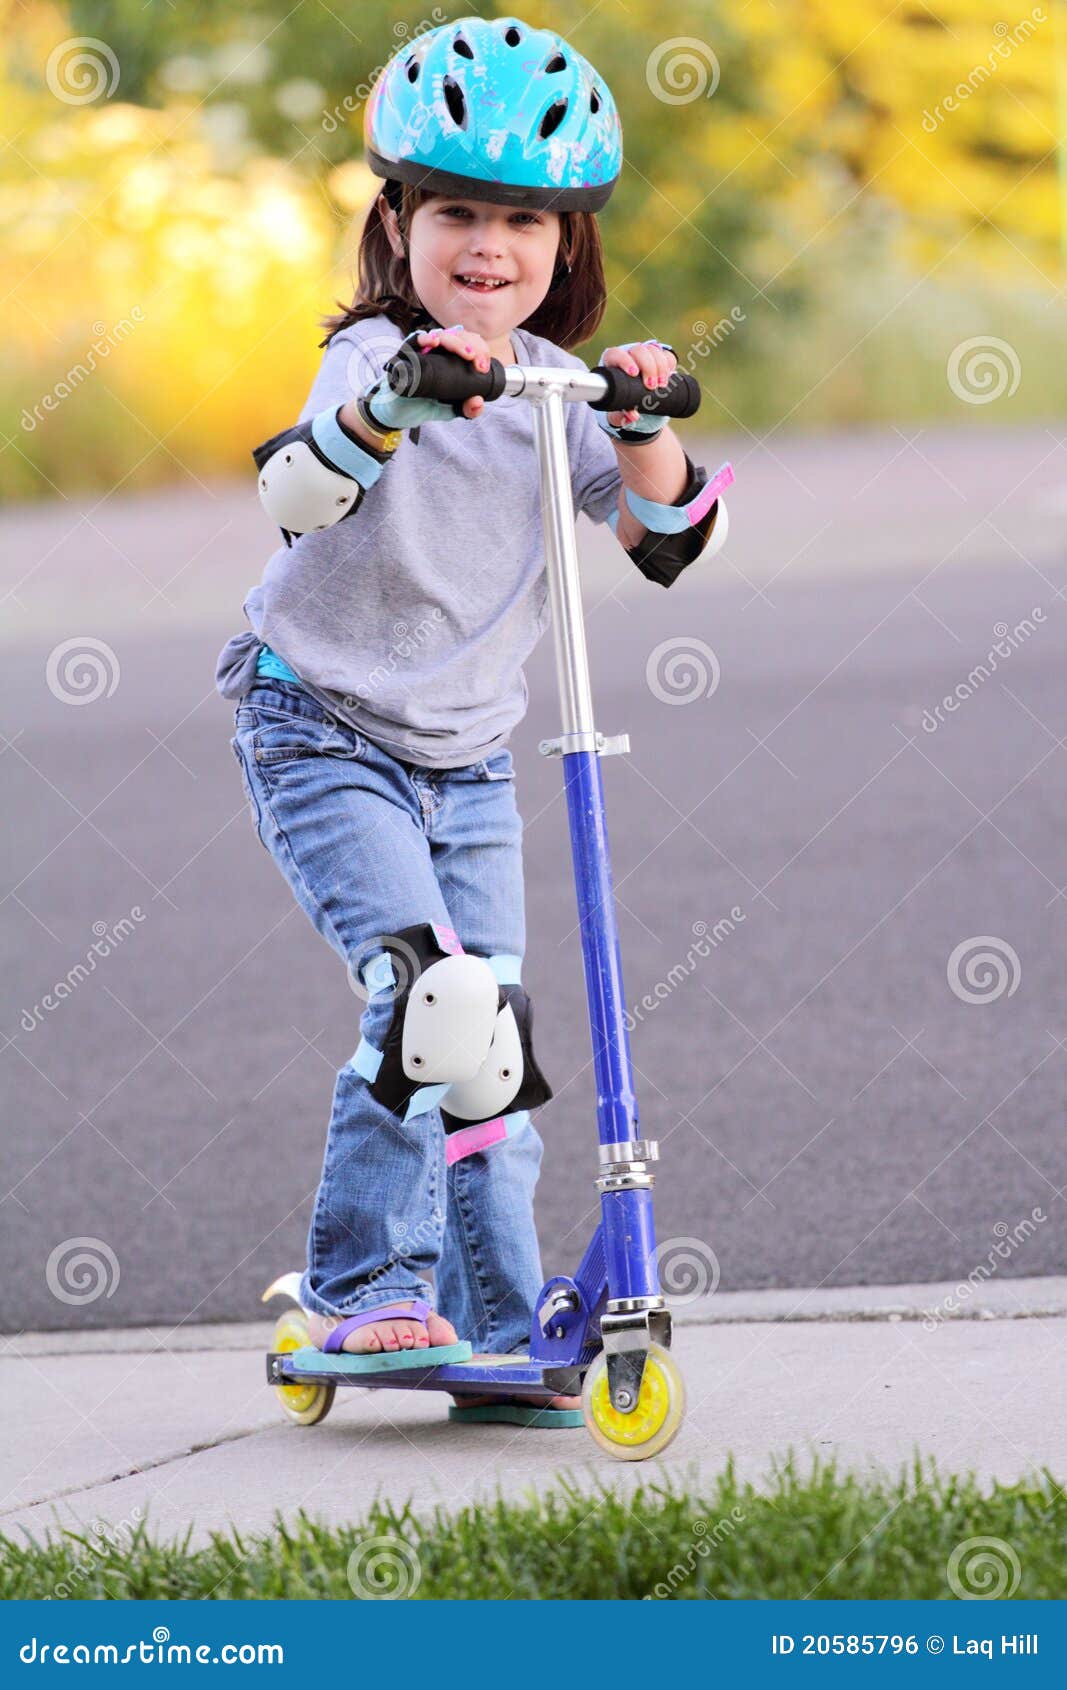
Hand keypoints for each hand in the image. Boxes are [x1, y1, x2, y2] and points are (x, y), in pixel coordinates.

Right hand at [362, 324, 494, 430]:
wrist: (396, 413)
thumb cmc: (422, 403)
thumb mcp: (450, 409)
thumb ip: (466, 409)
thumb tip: (478, 402)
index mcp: (450, 357)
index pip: (469, 343)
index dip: (480, 350)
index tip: (483, 367)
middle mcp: (437, 349)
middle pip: (458, 336)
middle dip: (472, 345)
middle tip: (478, 363)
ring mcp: (421, 350)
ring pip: (440, 335)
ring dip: (455, 342)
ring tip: (467, 354)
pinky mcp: (405, 355)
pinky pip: (413, 341)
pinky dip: (425, 339)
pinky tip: (435, 341)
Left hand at [601, 340, 676, 428]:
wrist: (635, 404)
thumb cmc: (620, 405)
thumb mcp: (617, 413)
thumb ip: (621, 416)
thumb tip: (633, 416)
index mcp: (612, 364)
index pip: (615, 354)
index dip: (625, 360)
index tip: (634, 373)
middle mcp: (628, 355)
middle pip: (639, 350)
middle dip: (648, 367)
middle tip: (651, 386)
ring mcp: (644, 355)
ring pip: (653, 350)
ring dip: (660, 367)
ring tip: (662, 385)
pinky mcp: (659, 359)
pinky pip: (666, 355)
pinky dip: (669, 364)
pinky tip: (669, 376)